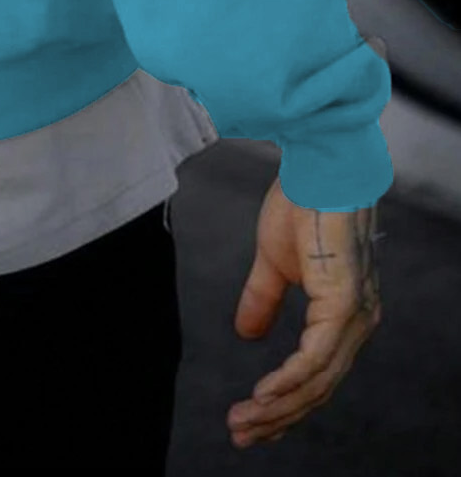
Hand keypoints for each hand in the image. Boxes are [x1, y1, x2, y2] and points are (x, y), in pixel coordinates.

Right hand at [226, 39, 386, 449]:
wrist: (317, 163)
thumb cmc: (302, 204)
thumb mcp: (274, 260)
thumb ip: (264, 298)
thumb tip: (246, 334)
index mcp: (344, 315)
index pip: (316, 375)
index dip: (284, 403)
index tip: (251, 421)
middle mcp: (357, 324)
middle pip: (318, 389)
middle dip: (277, 418)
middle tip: (240, 435)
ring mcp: (354, 316)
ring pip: (317, 382)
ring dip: (277, 408)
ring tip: (243, 421)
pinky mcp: (344, 304)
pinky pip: (316, 358)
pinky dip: (288, 382)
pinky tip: (264, 396)